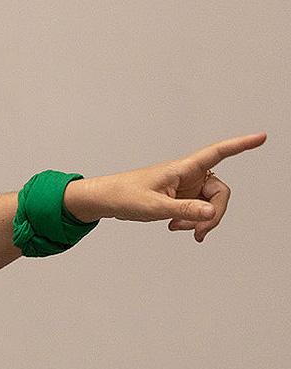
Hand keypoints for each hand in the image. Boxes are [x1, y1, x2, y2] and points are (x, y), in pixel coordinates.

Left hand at [64, 133, 265, 241]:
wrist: (107, 200)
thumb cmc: (124, 195)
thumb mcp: (154, 206)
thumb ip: (184, 210)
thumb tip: (211, 212)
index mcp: (182, 168)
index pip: (217, 153)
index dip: (240, 145)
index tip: (261, 137)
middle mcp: (188, 175)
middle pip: (220, 192)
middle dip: (213, 213)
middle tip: (198, 231)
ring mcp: (186, 187)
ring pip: (210, 204)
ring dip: (201, 220)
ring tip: (179, 228)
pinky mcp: (181, 197)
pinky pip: (199, 210)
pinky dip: (193, 221)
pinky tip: (178, 227)